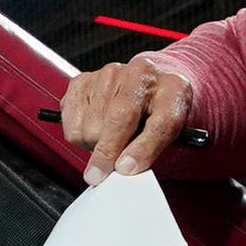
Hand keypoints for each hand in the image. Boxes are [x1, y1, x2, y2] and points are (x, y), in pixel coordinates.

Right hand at [60, 58, 194, 184]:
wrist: (145, 90)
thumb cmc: (157, 113)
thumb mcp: (171, 133)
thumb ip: (153, 149)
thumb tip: (125, 168)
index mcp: (173, 88)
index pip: (161, 120)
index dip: (143, 148)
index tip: (125, 168)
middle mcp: (140, 75)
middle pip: (118, 119)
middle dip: (108, 151)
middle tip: (106, 170)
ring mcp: (109, 75)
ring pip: (90, 127)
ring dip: (95, 142)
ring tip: (108, 137)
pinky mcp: (82, 82)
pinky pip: (72, 124)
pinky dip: (79, 135)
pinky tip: (94, 127)